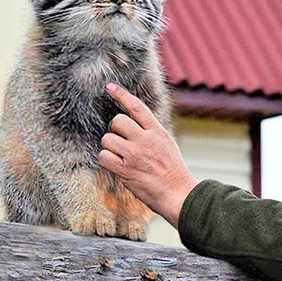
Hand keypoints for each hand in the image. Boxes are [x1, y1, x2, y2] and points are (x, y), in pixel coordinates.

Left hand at [98, 83, 197, 228]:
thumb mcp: (167, 145)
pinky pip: (103, 156)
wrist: (177, 193)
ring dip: (110, 147)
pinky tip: (116, 166)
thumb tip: (133, 124)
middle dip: (115, 129)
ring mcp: (134, 154)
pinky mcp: (125, 170)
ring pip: (108, 139)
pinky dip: (106, 160)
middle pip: (118, 121)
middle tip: (121, 140)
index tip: (109, 87)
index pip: (137, 107)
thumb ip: (151, 132)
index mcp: (157, 132)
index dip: (121, 95)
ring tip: (122, 157)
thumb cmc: (173, 172)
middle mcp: (145, 140)